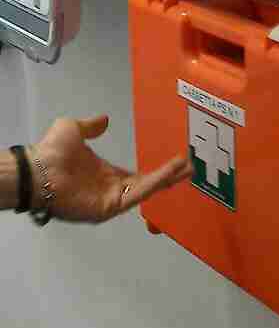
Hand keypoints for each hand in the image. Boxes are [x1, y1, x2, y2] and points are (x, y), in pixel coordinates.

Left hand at [31, 116, 190, 223]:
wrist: (38, 169)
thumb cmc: (52, 151)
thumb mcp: (73, 129)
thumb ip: (90, 126)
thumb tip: (104, 119)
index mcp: (105, 174)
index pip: (137, 175)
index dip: (157, 170)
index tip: (178, 161)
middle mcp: (111, 188)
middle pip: (147, 185)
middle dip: (170, 177)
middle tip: (192, 166)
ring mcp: (111, 200)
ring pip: (145, 190)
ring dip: (167, 179)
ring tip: (187, 168)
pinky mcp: (109, 207)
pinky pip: (135, 196)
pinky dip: (153, 184)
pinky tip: (168, 174)